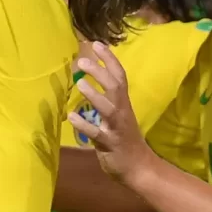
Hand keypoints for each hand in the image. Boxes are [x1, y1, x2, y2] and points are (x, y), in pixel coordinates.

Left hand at [65, 41, 151, 182]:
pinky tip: (72, 117)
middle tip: (82, 60)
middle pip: (115, 87)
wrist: (139, 168)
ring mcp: (117, 128)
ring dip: (94, 96)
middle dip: (100, 72)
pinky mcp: (110, 144)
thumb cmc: (124, 141)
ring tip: (80, 84)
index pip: (119, 76)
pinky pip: (97, 134)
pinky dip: (85, 125)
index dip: (109, 59)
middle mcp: (122, 112)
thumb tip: (89, 84)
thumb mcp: (117, 117)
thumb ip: (106, 101)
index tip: (96, 44)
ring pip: (108, 108)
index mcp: (123, 104)